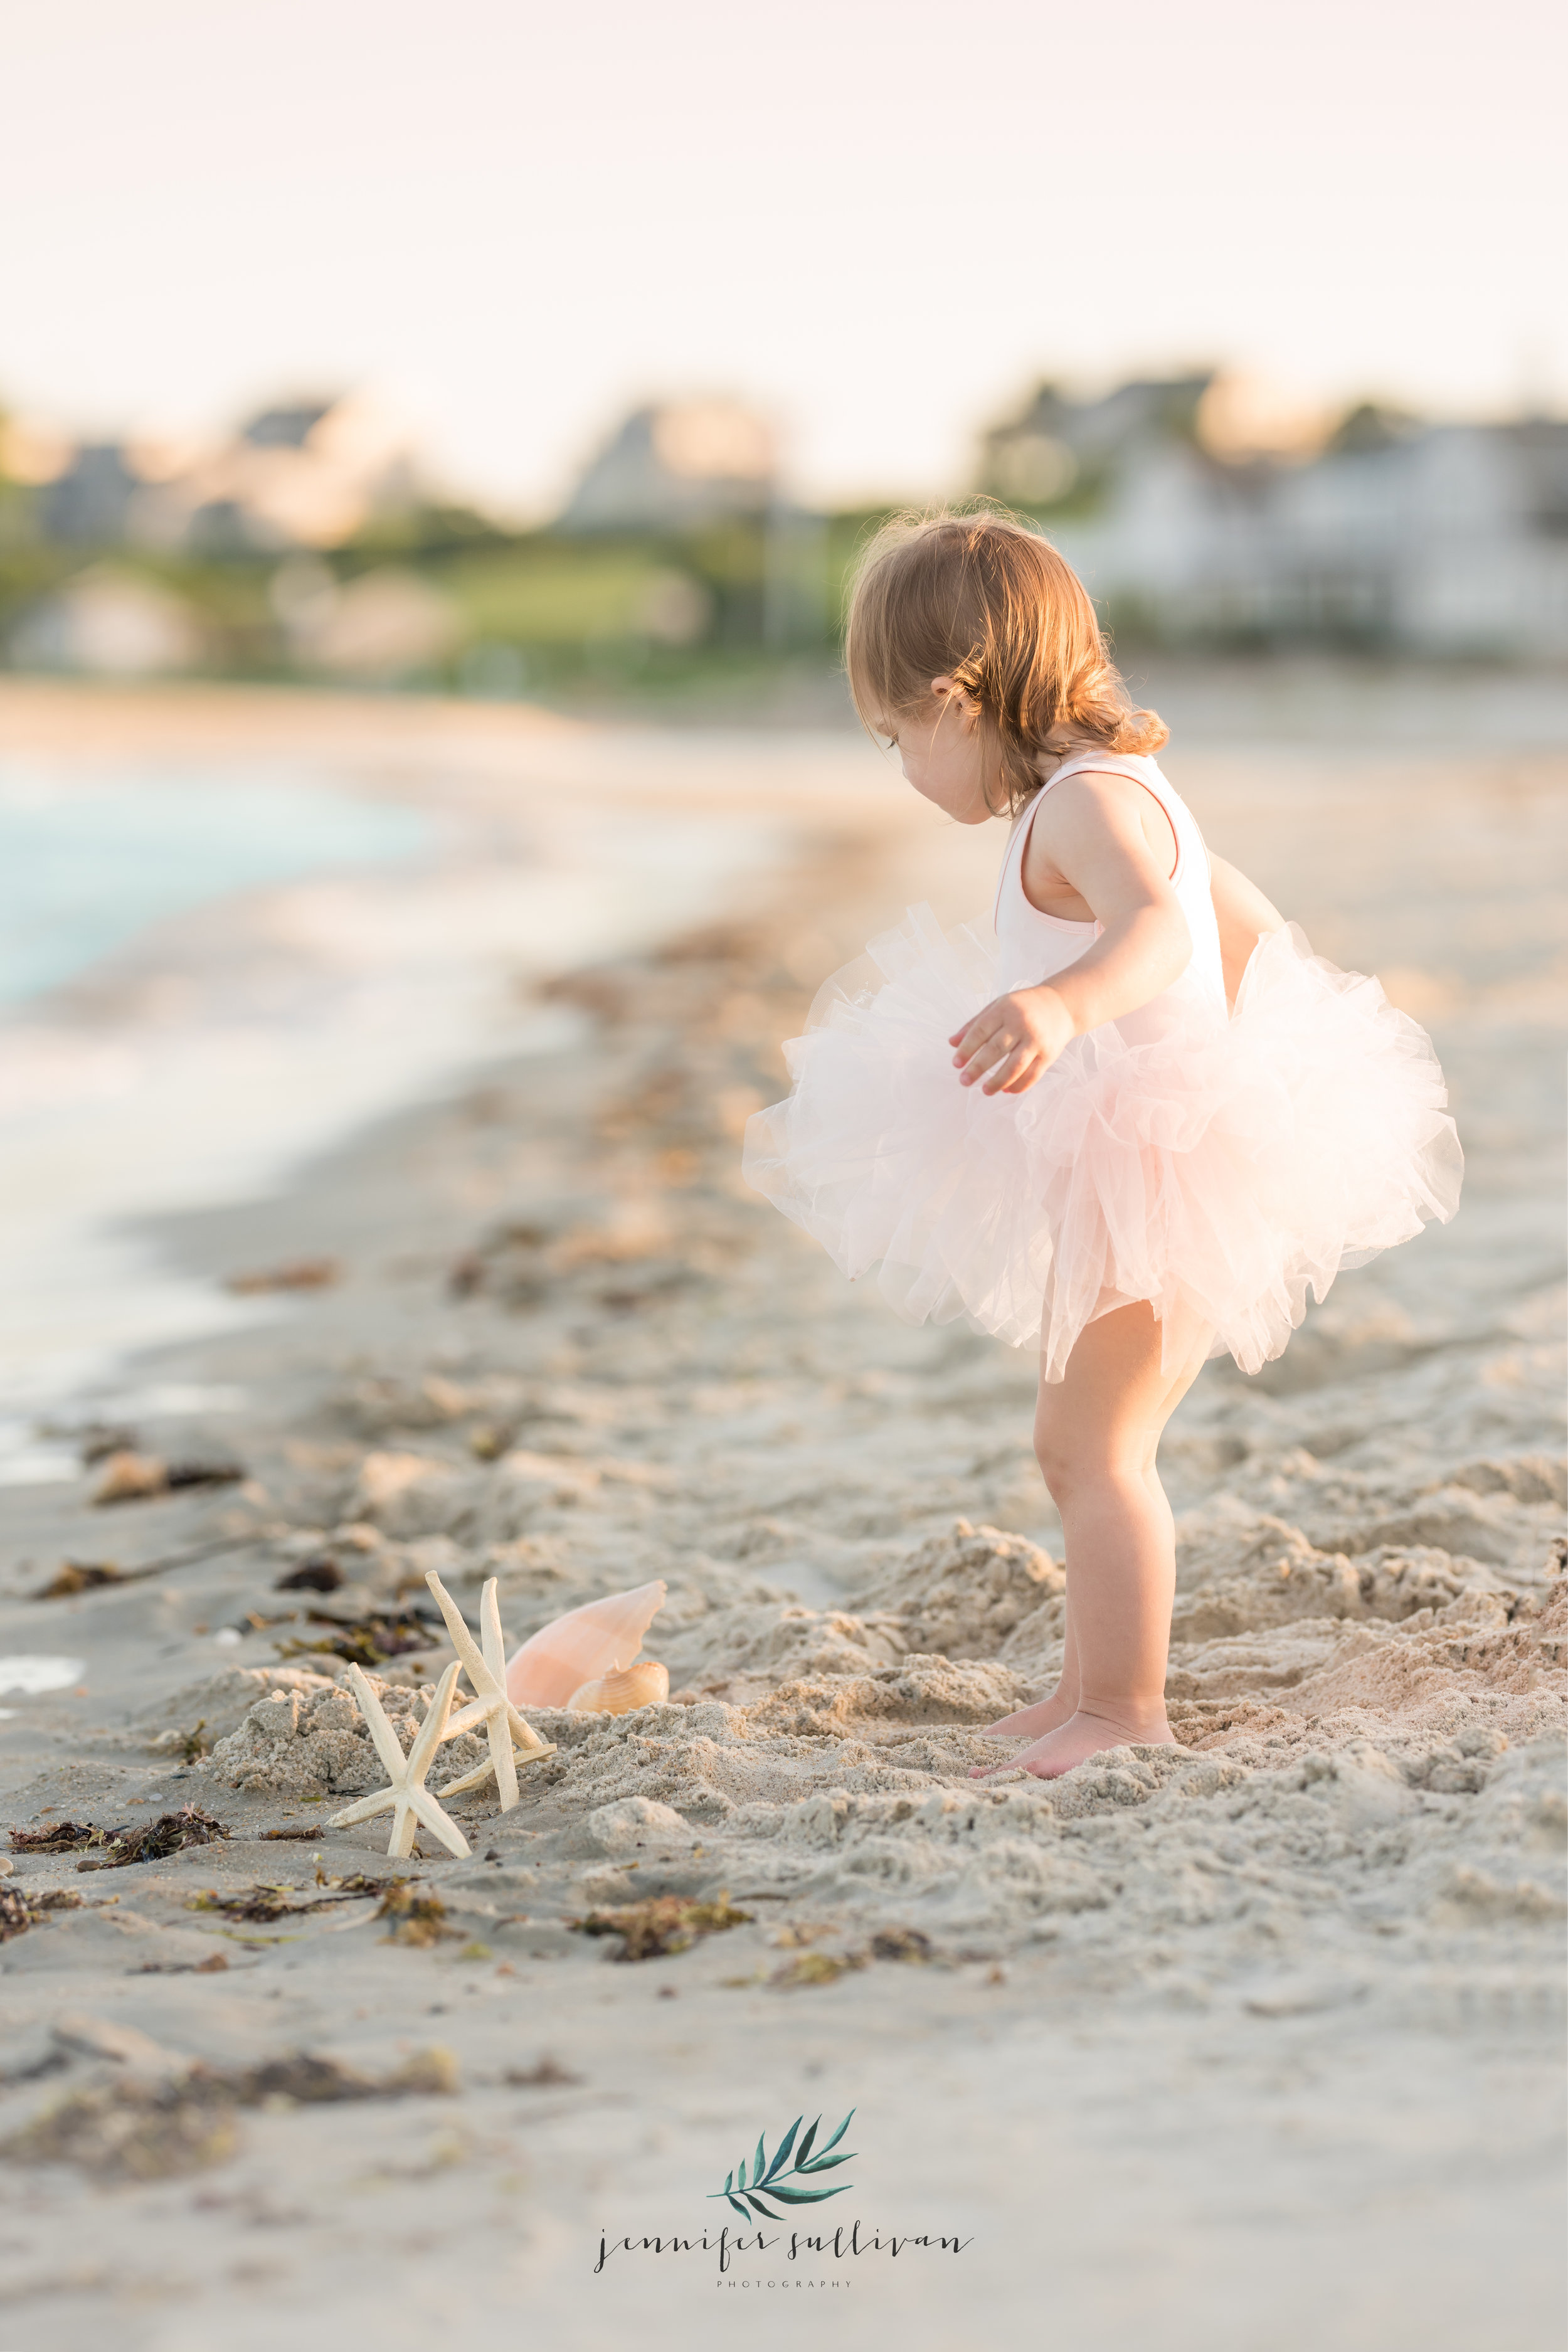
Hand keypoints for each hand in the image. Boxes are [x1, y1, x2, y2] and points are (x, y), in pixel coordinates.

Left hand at [948, 985, 1075, 1094]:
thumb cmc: (1023, 1007)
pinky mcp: (1049, 1054)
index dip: (966, 1049)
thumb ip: (974, 1024)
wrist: (1062, 1005)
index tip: (956, 1064)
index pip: (981, 1031)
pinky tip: (1006, 1091)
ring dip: (998, 1082)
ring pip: (1014, 1066)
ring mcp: (1037, 1040)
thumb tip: (952, 1043)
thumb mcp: (998, 1007)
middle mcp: (1021, 1024)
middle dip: (978, 1068)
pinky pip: (1032, 1075)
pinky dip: (1018, 1086)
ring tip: (985, 1091)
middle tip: (964, 1081)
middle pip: (996, 1049)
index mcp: (1005, 1010)